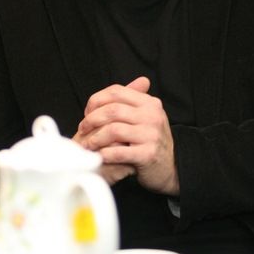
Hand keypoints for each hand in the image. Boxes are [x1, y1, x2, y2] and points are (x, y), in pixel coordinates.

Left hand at [74, 77, 178, 195]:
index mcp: (149, 102)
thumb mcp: (147, 115)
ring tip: (87, 144)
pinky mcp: (148, 154)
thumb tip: (124, 86)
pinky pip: (119, 152)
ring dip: (95, 138)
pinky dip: (104, 154)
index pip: (116, 91)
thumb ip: (133, 100)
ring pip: (113, 130)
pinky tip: (99, 156)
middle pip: (113, 110)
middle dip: (92, 119)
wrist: (171, 166)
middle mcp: (152, 115)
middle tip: (82, 129)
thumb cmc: (152, 139)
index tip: (87, 112)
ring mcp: (151, 135)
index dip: (96, 100)